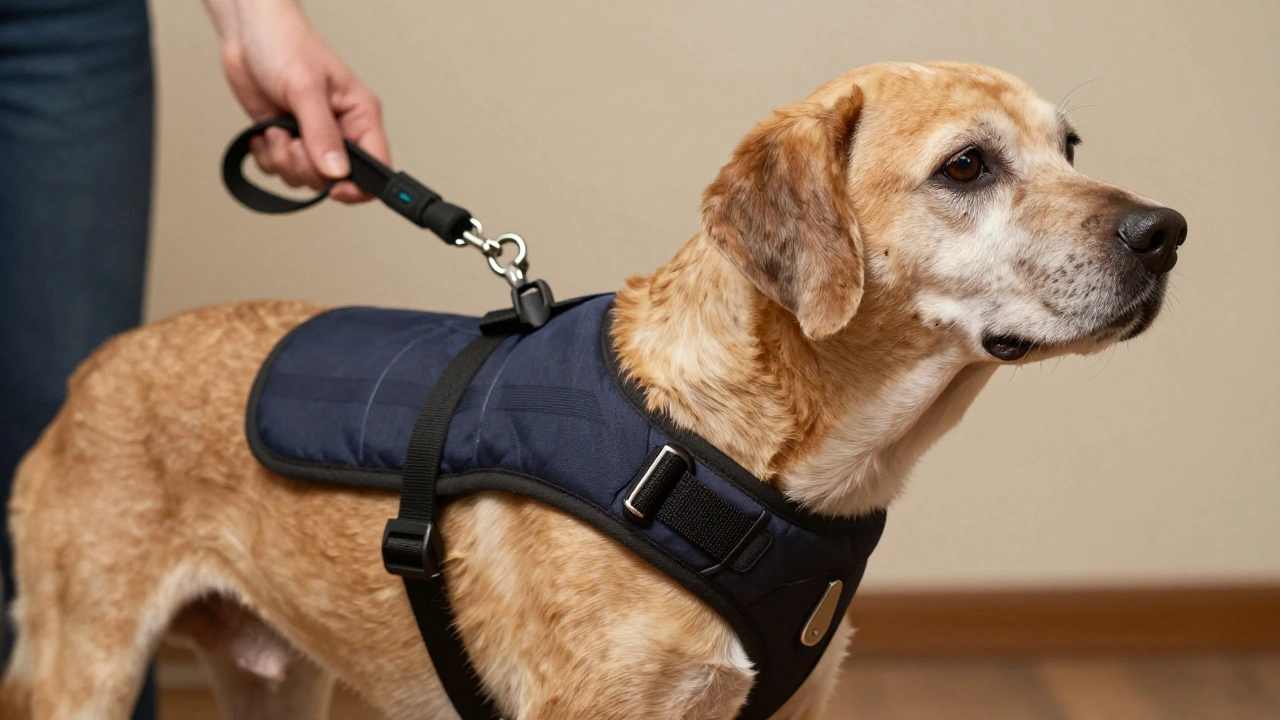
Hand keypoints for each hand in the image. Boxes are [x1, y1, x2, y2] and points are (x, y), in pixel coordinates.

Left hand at [205, 0, 387, 201]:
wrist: (246, 33)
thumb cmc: (285, 44)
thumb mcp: (306, 88)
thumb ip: (322, 133)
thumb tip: (336, 171)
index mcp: (360, 116)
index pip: (377, 167)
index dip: (359, 186)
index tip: (334, 187)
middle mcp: (340, 131)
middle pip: (334, 180)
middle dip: (306, 166)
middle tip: (294, 140)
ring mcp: (312, 139)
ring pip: (303, 178)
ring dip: (282, 158)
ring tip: (278, 126)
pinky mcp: (287, 140)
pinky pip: (278, 170)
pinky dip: (267, 155)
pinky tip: (266, 129)